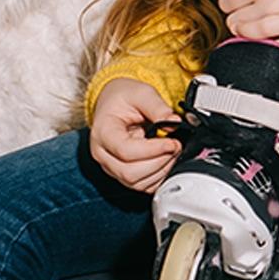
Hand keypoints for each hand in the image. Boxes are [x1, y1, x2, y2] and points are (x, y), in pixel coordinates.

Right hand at [89, 77, 181, 191]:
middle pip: (130, 173)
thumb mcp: (142, 93)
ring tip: (171, 151)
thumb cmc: (123, 98)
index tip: (172, 142)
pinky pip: (142, 186)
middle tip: (175, 146)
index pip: (126, 151)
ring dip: (161, 170)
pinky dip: (158, 177)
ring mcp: (111, 167)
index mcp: (103, 133)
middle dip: (159, 162)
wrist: (115, 103)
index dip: (153, 150)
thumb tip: (175, 123)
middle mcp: (103, 154)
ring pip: (136, 183)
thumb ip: (158, 107)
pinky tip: (166, 160)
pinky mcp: (122, 174)